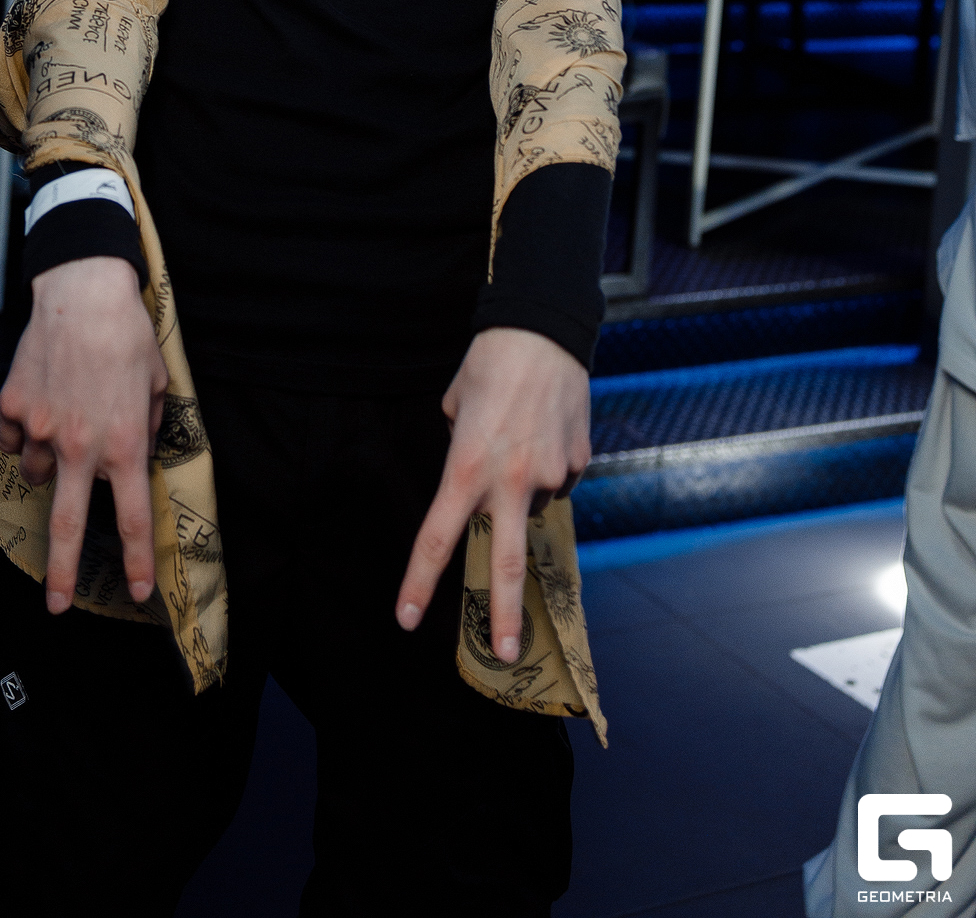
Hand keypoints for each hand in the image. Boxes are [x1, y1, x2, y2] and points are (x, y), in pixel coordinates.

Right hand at [0, 257, 167, 614]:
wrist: (82, 292)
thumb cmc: (128, 336)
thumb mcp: (158, 385)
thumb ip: (148, 428)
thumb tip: (135, 454)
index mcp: (124, 444)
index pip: (131, 518)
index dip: (135, 560)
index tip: (135, 592)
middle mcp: (80, 446)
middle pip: (67, 527)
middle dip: (61, 574)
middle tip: (58, 606)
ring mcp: (41, 429)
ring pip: (38, 472)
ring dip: (50, 462)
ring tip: (66, 417)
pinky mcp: (12, 409)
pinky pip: (14, 438)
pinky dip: (25, 430)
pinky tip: (44, 397)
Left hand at [396, 327, 590, 662]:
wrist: (542, 330)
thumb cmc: (488, 363)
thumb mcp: (455, 407)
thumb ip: (460, 450)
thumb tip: (477, 474)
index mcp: (466, 468)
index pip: (438, 538)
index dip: (418, 582)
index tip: (406, 618)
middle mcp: (509, 481)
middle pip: (505, 564)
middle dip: (504, 617)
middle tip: (504, 655)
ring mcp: (549, 475)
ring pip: (533, 503)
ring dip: (524, 486)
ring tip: (522, 434)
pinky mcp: (578, 462)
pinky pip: (559, 476)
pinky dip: (549, 462)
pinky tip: (546, 427)